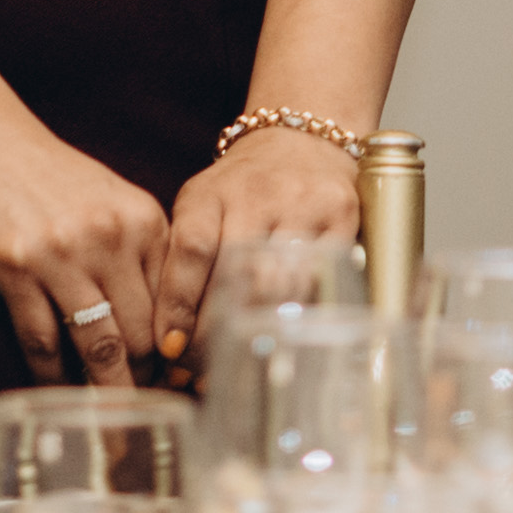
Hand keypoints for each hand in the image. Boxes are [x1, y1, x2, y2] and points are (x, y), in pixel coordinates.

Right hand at [0, 109, 167, 386]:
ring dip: (103, 388)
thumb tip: (157, 328)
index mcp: (143, 220)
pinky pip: (41, 336)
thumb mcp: (109, 201)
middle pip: (141, 331)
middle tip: (139, 411)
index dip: (174, 354)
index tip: (173, 386)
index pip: (174, 305)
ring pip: (97, 342)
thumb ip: (136, 254)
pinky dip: (50, 370)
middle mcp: (110, 234)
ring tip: (107, 419)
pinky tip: (56, 383)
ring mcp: (62, 250)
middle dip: (142, 380)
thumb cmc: (43, 174)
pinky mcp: (15, 263)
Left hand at [154, 122, 358, 374]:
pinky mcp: (342, 220)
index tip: (169, 347)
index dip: (179, 303)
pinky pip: (321, 284)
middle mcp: (258, 196)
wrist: (301, 141)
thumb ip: (181, 264)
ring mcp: (304, 206)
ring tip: (236, 366)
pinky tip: (284, 343)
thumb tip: (170, 342)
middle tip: (199, 371)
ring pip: (281, 285)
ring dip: (257, 335)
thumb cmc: (241, 189)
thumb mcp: (200, 209)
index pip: (192, 249)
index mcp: (211, 193)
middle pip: (237, 275)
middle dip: (215, 333)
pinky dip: (299, 320)